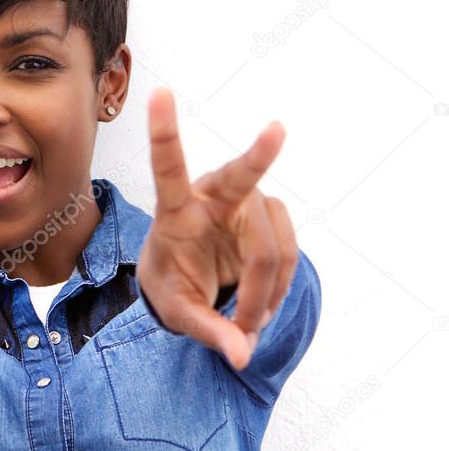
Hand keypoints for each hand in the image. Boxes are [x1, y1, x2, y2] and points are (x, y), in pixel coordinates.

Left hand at [136, 87, 298, 370]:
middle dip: (258, 156)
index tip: (161, 93)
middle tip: (276, 131)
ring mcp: (246, 203)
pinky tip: (265, 305)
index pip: (167, 169)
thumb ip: (208, 331)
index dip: (164, 132)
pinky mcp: (271, 216)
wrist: (190, 283)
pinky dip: (280, 288)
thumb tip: (240, 356)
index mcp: (175, 211)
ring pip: (270, 246)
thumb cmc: (175, 286)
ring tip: (249, 323)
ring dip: (266, 293)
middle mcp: (212, 196)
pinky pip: (289, 254)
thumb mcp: (180, 312)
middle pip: (240, 180)